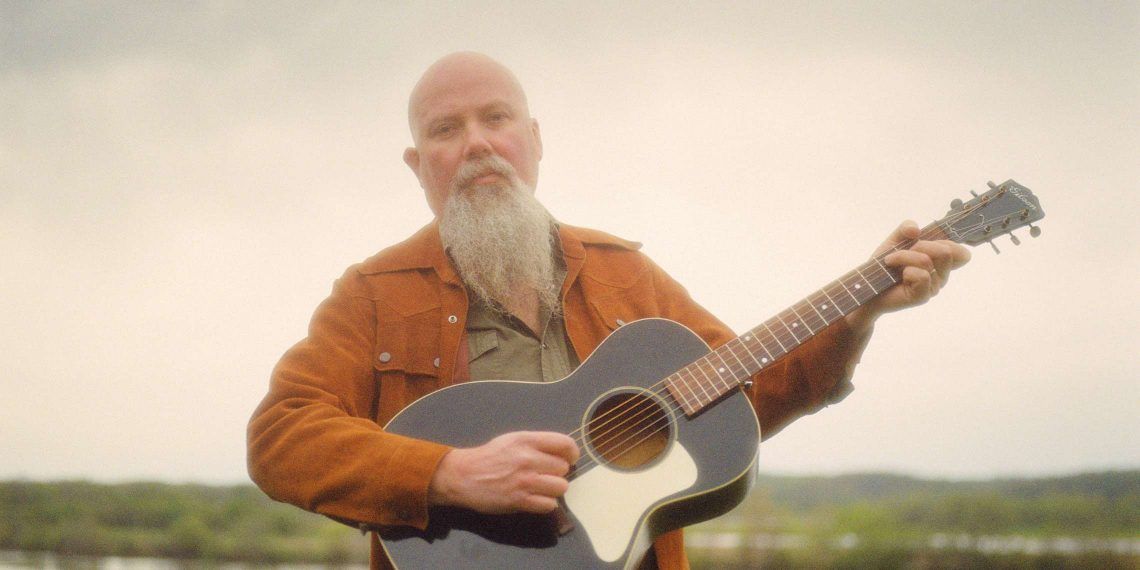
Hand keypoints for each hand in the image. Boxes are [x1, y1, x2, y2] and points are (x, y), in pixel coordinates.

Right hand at [428, 431, 580, 513]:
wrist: (464, 475)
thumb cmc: (490, 456)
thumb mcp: (513, 440)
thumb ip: (537, 444)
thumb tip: (563, 452)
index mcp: (527, 440)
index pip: (565, 443)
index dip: (571, 453)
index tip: (568, 458)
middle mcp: (528, 459)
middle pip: (564, 468)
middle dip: (557, 472)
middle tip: (545, 475)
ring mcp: (525, 481)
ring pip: (561, 487)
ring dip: (553, 489)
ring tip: (541, 488)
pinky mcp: (520, 501)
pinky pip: (549, 504)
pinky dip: (545, 503)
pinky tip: (535, 498)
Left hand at [845, 220, 970, 332]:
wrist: (868, 286)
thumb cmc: (885, 265)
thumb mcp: (895, 240)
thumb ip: (906, 228)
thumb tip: (916, 229)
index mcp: (940, 262)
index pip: (961, 252)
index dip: (948, 242)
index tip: (925, 240)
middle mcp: (941, 275)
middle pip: (945, 251)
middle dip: (919, 245)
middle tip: (902, 252)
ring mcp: (934, 287)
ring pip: (926, 260)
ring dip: (903, 256)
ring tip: (890, 262)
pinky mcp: (923, 296)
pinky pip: (921, 275)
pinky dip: (904, 269)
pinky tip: (896, 276)